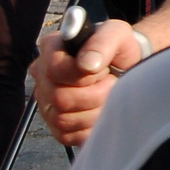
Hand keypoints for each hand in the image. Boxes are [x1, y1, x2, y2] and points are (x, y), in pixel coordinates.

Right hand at [31, 20, 145, 146]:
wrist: (127, 68)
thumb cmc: (120, 47)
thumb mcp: (117, 34)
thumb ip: (102, 42)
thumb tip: (87, 64)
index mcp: (51, 49)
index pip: (55, 69)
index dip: (83, 74)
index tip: (103, 68)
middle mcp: (42, 77)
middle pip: (59, 98)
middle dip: (94, 93)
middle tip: (110, 82)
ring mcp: (46, 103)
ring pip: (63, 120)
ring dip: (95, 110)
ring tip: (107, 94)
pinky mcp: (56, 126)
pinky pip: (68, 135)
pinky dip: (91, 126)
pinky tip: (101, 109)